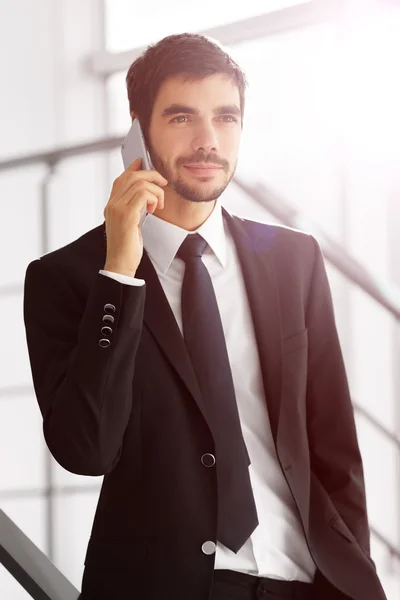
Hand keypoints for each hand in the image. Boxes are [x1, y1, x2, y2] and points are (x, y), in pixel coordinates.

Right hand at [103, 157, 167, 276]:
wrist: (120, 264)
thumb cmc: (127, 247)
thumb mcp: (130, 223)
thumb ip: (134, 208)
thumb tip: (145, 195)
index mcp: (111, 205)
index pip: (121, 178)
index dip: (133, 168)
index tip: (142, 162)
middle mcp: (112, 204)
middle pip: (132, 176)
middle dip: (151, 175)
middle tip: (163, 183)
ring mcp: (118, 208)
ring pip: (140, 183)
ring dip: (156, 191)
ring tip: (159, 204)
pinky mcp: (127, 215)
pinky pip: (144, 194)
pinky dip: (154, 198)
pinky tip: (155, 209)